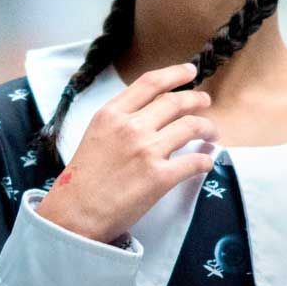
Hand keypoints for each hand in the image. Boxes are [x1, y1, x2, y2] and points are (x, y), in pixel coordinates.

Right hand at [35, 62, 218, 242]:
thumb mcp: (95, 134)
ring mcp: (147, 151)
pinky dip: (206, 160)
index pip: (150, 83)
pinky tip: (207, 161)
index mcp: (112, 114)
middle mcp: (131, 127)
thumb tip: (151, 114)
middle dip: (196, 99)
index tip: (190, 72)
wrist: (75, 213)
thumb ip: (121, 120)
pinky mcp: (160, 177)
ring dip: (208, 127)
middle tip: (205, 101)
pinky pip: (195, 161)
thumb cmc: (83, 179)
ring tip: (211, 132)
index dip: (175, 74)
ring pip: (191, 127)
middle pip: (175, 102)